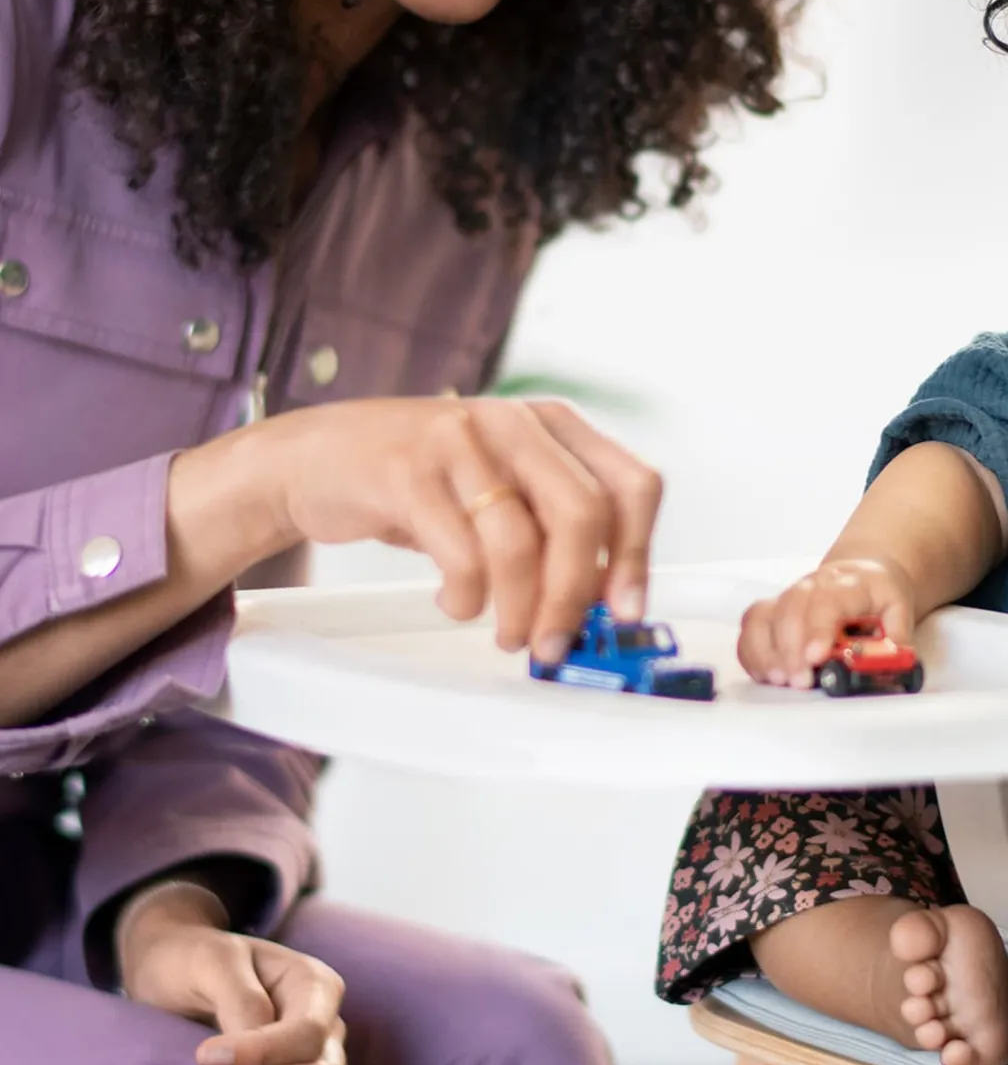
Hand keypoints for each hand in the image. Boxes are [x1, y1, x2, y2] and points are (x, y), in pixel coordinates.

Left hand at [118, 886, 373, 1064]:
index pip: (306, 1030)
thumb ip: (239, 996)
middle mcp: (327, 1026)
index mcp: (312, 985)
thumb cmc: (191, 965)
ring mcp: (322, 1064)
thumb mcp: (210, 963)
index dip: (262, 1051)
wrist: (173, 979)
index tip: (203, 1059)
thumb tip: (257, 1039)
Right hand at [180, 394, 661, 665]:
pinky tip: (456, 601)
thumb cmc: (422, 482)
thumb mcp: (502, 489)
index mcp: (554, 425)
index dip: (637, 553)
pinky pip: (460, 554)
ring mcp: (461, 439)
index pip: (632, 485)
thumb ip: (552, 527)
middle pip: (583, 515)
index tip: (626, 610)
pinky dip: (466, 597)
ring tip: (504, 632)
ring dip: (518, 609)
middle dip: (574, 595)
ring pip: (520, 542)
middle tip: (555, 642)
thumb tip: (604, 599)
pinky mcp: (408, 470)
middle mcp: (515, 422)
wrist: (312, 459)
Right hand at [738, 556, 916, 687]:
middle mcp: (814, 585)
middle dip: (792, 650)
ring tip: (781, 679)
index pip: (828, 602)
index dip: (818, 629)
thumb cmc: (878, 596)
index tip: (814, 657)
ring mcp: (790, 596)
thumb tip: (889, 661)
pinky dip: (752, 652)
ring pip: (764, 616)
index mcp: (849, 584)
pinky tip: (767, 672)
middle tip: (801, 680)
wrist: (863, 574)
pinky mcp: (773, 610)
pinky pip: (751, 626)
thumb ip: (895, 637)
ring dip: (767, 652)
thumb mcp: (899, 610)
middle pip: (791, 610)